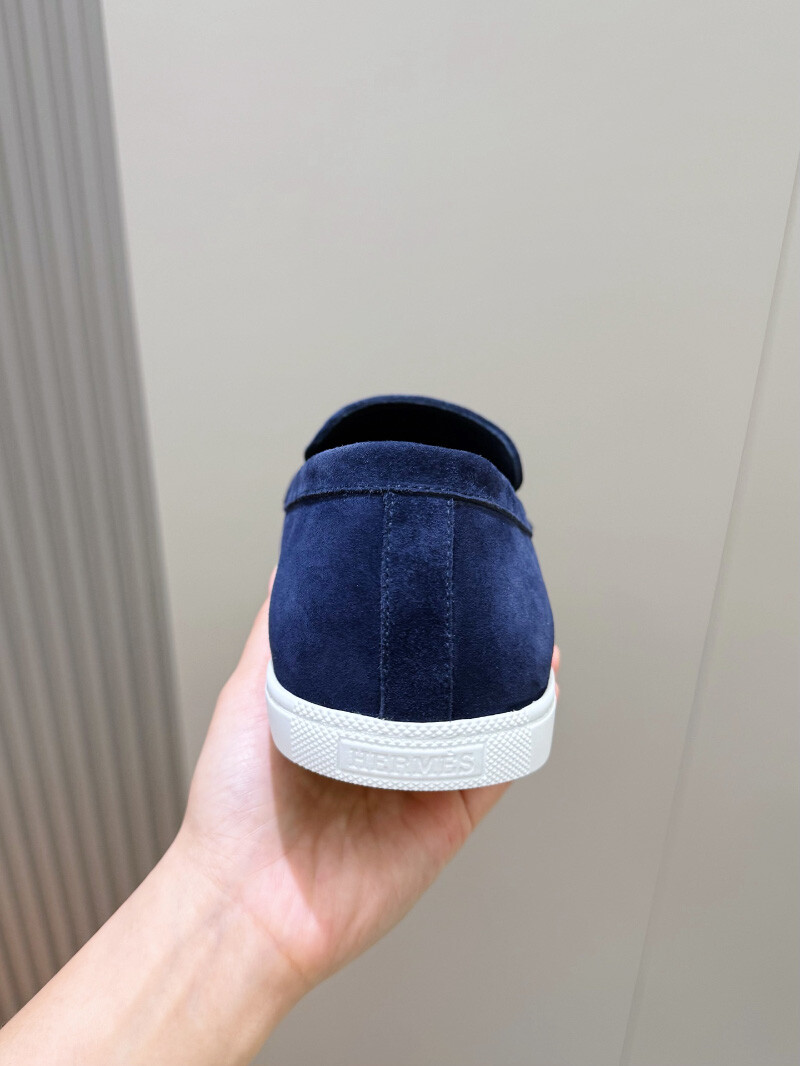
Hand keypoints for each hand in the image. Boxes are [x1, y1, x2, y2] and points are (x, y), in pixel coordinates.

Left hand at [179, 572, 560, 992]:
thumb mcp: (249, 696)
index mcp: (345, 713)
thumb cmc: (234, 805)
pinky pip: (497, 766)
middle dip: (474, 640)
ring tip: (528, 630)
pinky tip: (535, 688)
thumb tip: (289, 568)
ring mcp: (422, 779)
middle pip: (445, 682)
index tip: (439, 570)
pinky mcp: (448, 816)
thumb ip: (277, 636)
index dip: (421, 615)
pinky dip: (521, 727)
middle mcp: (388, 743)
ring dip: (510, 677)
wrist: (247, 902)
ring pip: (481, 716)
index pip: (397, 654)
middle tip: (495, 592)